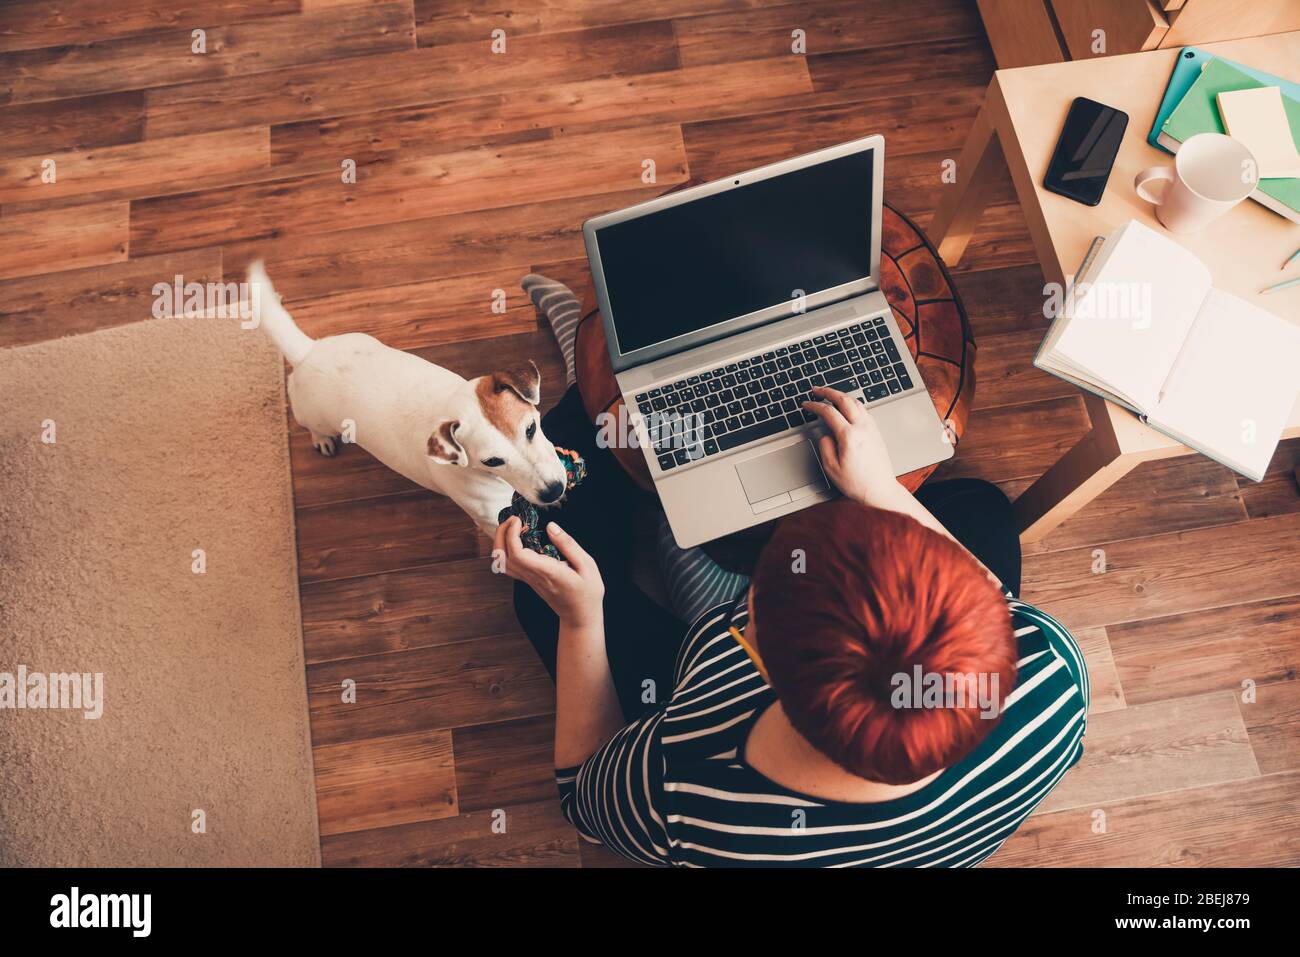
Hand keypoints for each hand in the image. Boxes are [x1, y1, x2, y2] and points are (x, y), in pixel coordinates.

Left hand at [493, 516, 604, 628]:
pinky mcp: (528, 580)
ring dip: (501, 542)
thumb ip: (568, 544)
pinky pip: (509, 565)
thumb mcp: (587, 565)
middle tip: (512, 519)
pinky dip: (506, 549)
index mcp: (546, 571)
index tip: (519, 520)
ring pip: (502, 562)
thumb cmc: (587, 592)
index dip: (512, 534)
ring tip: (513, 527)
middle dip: (501, 534)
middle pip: (503, 557)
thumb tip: (550, 526)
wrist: (580, 616)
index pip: (518, 554)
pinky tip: (517, 539)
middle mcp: (533, 576)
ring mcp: (528, 580)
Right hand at [802, 386, 899, 506]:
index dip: (815, 405)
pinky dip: (852, 403)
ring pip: (855, 402)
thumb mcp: (831, 468)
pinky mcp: (876, 431)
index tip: (806, 404)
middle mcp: (862, 428)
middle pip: (844, 400)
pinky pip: (863, 410)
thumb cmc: (857, 482)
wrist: (880, 489)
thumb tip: (825, 433)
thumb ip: (825, 446)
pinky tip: (846, 407)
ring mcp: (871, 428)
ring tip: (830, 395)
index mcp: (849, 436)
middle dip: (828, 392)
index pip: (829, 412)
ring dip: (841, 395)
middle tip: (816, 390)